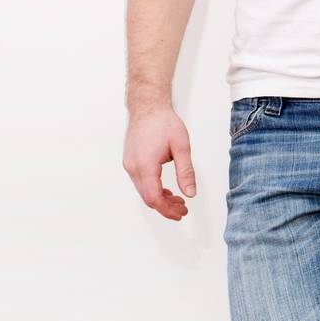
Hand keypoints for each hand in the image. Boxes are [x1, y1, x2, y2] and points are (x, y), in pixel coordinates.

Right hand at [122, 104, 196, 220]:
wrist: (148, 107)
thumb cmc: (164, 123)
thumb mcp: (181, 147)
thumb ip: (186, 171)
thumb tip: (190, 193)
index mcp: (145, 166)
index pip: (154, 198)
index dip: (168, 210)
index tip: (181, 214)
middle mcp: (133, 168)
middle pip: (148, 198)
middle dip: (166, 207)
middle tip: (183, 210)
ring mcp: (129, 165)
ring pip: (143, 191)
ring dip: (160, 199)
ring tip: (178, 201)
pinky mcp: (130, 162)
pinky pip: (141, 182)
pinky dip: (153, 189)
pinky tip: (167, 190)